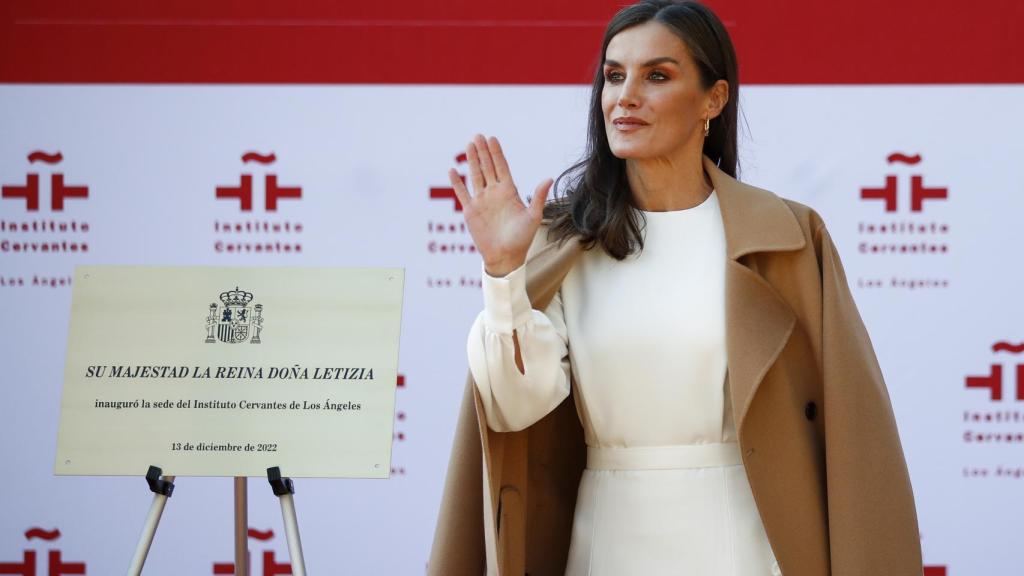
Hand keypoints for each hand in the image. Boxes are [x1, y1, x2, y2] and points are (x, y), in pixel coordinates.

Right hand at [449, 134, 551, 276]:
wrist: (506, 257)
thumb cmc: (522, 239)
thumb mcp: (533, 217)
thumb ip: (539, 197)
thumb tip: (549, 178)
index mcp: (509, 192)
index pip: (501, 167)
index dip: (497, 153)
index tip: (492, 139)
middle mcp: (494, 193)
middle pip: (487, 167)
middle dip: (483, 151)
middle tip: (478, 135)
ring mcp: (482, 201)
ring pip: (475, 175)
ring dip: (471, 161)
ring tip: (468, 145)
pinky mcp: (471, 211)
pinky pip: (462, 193)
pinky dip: (457, 182)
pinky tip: (452, 171)